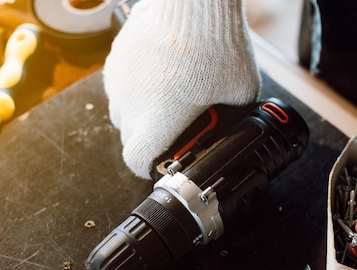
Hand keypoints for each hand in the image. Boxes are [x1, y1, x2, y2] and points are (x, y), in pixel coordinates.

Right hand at [103, 0, 258, 178]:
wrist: (195, 5)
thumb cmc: (217, 48)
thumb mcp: (240, 94)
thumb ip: (232, 115)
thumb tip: (234, 120)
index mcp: (157, 123)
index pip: (137, 161)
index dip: (149, 166)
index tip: (160, 163)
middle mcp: (131, 105)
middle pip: (129, 138)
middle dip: (148, 140)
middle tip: (171, 131)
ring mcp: (120, 80)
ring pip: (122, 111)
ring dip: (139, 114)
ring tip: (166, 102)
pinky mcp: (117, 57)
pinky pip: (121, 84)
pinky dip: (135, 88)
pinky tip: (159, 77)